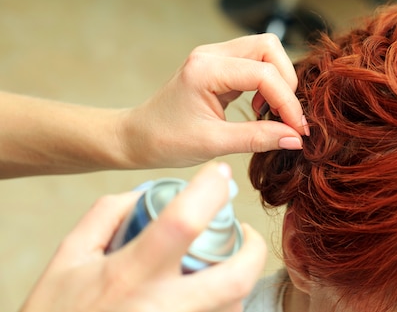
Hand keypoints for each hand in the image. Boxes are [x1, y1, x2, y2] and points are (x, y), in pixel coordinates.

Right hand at [20, 162, 266, 311]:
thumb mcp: (69, 257)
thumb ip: (107, 216)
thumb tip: (146, 194)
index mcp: (128, 275)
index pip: (183, 223)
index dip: (208, 192)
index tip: (220, 174)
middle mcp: (160, 307)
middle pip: (234, 278)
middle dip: (252, 251)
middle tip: (244, 233)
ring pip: (231, 308)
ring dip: (237, 281)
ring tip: (226, 263)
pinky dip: (222, 305)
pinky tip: (209, 293)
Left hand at [119, 33, 307, 168]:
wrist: (137, 137)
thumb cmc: (165, 140)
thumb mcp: (214, 144)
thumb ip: (258, 138)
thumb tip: (295, 138)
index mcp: (206, 69)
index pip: (264, 73)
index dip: (287, 101)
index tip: (298, 130)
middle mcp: (212, 54)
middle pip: (269, 47)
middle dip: (286, 81)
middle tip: (287, 116)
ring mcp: (215, 56)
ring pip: (265, 51)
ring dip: (279, 80)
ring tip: (273, 112)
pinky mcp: (219, 64)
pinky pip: (255, 62)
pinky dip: (267, 82)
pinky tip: (260, 107)